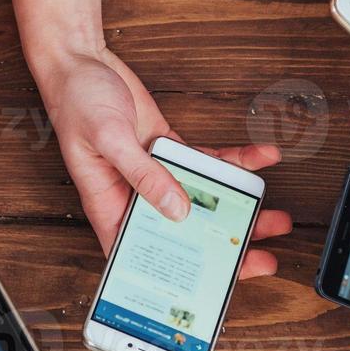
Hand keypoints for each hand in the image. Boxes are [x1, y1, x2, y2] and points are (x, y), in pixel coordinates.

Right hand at [35, 47, 291, 274]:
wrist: (81, 64)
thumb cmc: (75, 103)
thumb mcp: (109, 139)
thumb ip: (144, 174)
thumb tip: (178, 208)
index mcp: (110, 206)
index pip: (145, 253)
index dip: (176, 274)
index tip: (211, 286)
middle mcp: (135, 197)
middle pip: (185, 234)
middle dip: (224, 248)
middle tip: (261, 257)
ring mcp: (155, 175)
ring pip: (204, 202)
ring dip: (239, 209)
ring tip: (275, 217)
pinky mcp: (169, 151)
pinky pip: (208, 163)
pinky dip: (236, 161)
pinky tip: (261, 157)